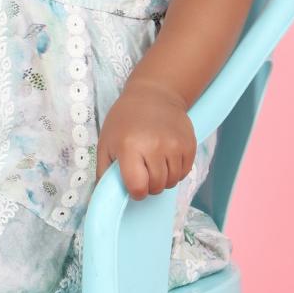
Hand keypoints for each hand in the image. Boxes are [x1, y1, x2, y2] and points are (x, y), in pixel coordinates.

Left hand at [94, 81, 195, 199]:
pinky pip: (185, 172)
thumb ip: (104, 172)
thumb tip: (105, 198)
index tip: (133, 185)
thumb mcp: (106, 143)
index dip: (135, 192)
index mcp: (129, 147)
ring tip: (154, 163)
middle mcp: (155, 146)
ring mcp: (175, 145)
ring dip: (163, 179)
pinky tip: (166, 158)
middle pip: (157, 186)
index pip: (138, 187)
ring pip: (172, 181)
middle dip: (149, 185)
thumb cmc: (125, 120)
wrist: (154, 94)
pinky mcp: (189, 144)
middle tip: (143, 171)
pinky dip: (176, 171)